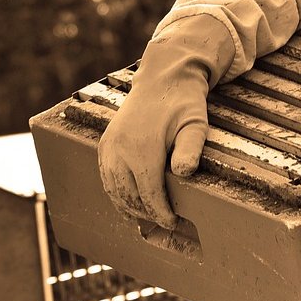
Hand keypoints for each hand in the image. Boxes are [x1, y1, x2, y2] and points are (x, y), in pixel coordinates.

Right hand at [97, 25, 224, 227]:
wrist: (162, 77)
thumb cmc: (182, 102)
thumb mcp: (195, 124)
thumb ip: (190, 149)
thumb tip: (184, 173)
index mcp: (141, 147)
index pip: (149, 194)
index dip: (161, 213)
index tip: (174, 222)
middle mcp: (119, 149)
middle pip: (129, 196)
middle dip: (147, 214)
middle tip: (165, 223)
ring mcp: (109, 146)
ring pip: (114, 190)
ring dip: (130, 207)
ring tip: (149, 216)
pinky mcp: (105, 144)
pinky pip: (106, 177)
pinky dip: (116, 193)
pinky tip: (131, 201)